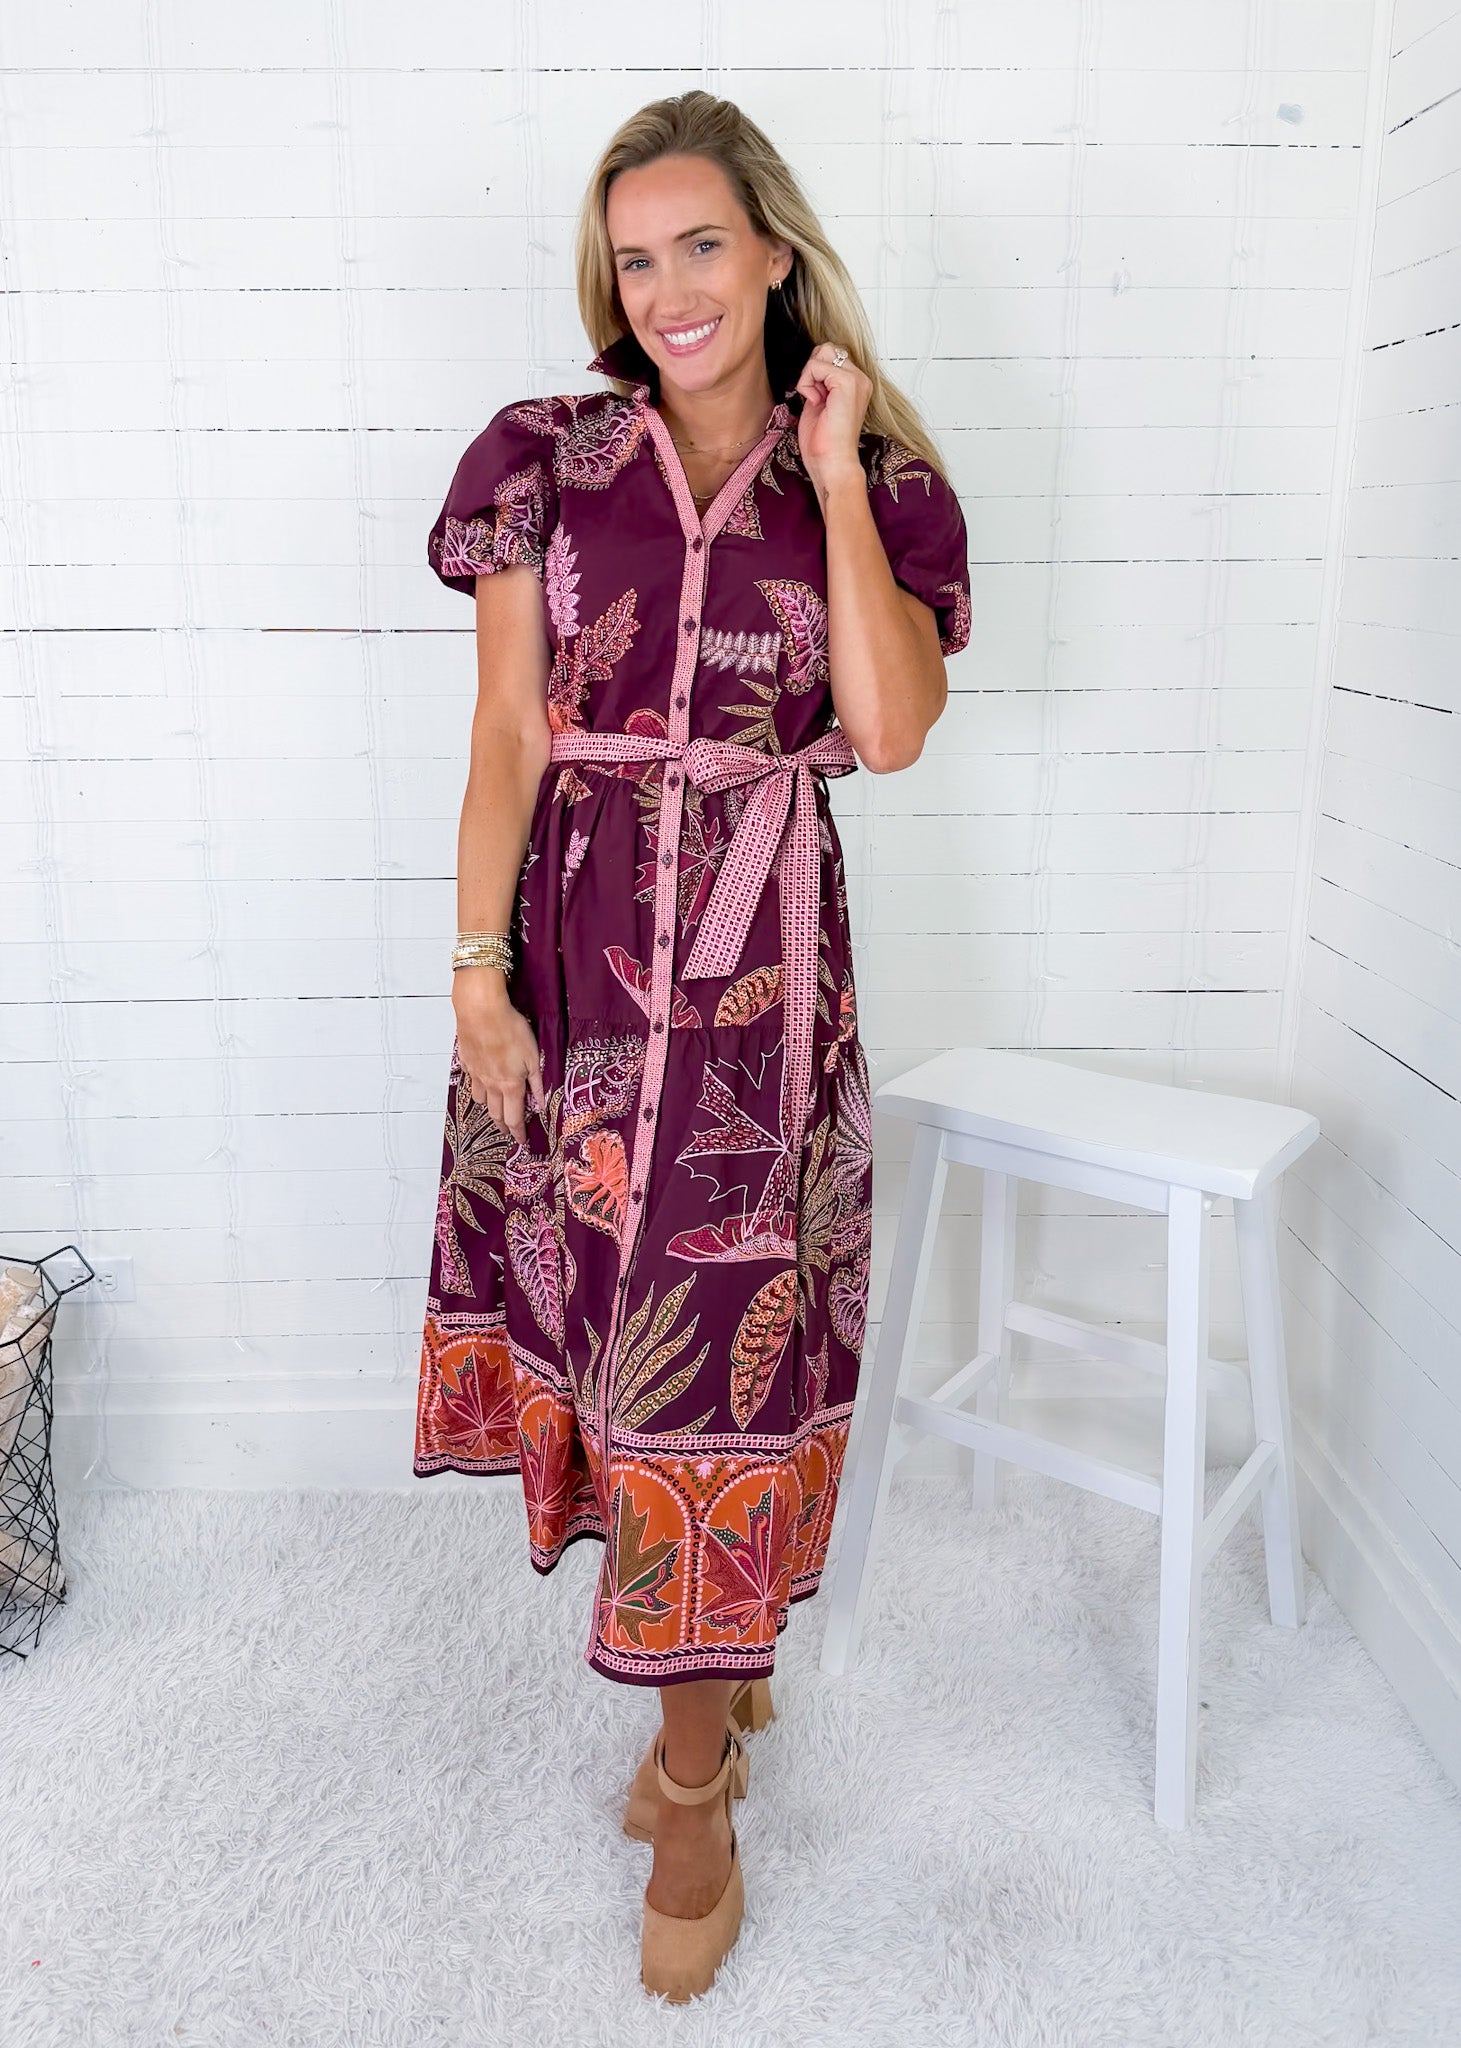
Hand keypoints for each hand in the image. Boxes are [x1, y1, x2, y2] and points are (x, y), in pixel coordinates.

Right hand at [452, 971, 546, 1147]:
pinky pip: (471, 1082)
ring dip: (489, 1109)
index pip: (514, 1118)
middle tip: (508, 1132)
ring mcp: (476, 1074)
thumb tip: (541, 1103)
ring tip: (495, 1110)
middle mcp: (491, 1085)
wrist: (480, 1011)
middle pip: (496, 1114)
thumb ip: (536, 1082)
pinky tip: (480, 1084)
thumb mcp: (533, 1056)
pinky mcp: (467, 1062)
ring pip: (481, 1100)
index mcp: (510, 1086)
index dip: (518, 1133)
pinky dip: (477, 1089)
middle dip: (503, 1126)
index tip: (521, 1141)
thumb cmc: (510, 1029)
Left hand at [794, 342, 872, 503]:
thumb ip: (819, 384)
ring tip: (816, 399)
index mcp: (856, 384)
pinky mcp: (847, 382)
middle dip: (812, 370)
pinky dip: (807, 383)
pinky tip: (815, 402)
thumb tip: (811, 370)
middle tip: (815, 398)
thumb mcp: (819, 404)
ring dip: (810, 375)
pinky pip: (816, 365)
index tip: (816, 399)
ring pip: (822, 352)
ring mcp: (856, 379)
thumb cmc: (824, 444)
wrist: (832, 464)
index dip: (815, 373)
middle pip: (827, 349)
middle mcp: (860, 379)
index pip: (830, 356)